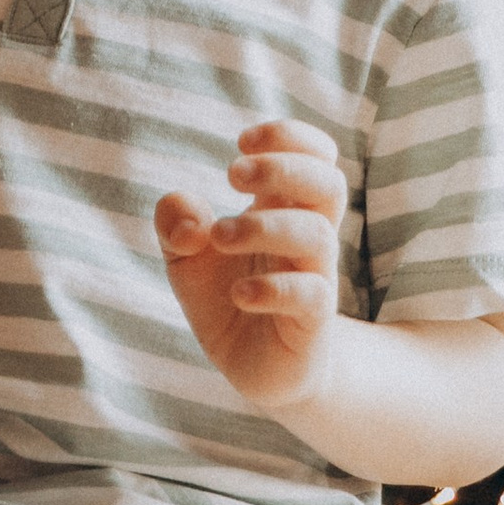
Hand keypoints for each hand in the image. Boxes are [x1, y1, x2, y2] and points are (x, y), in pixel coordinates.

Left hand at [155, 119, 348, 411]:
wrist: (255, 367)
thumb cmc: (228, 297)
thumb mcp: (185, 257)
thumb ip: (174, 223)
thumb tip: (189, 218)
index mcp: (285, 209)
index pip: (317, 154)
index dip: (288, 137)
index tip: (241, 145)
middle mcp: (308, 238)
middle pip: (329, 183)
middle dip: (283, 168)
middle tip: (232, 175)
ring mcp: (315, 279)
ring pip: (319, 235)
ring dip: (264, 226)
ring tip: (220, 237)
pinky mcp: (312, 324)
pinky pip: (312, 295)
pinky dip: (274, 287)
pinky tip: (239, 293)